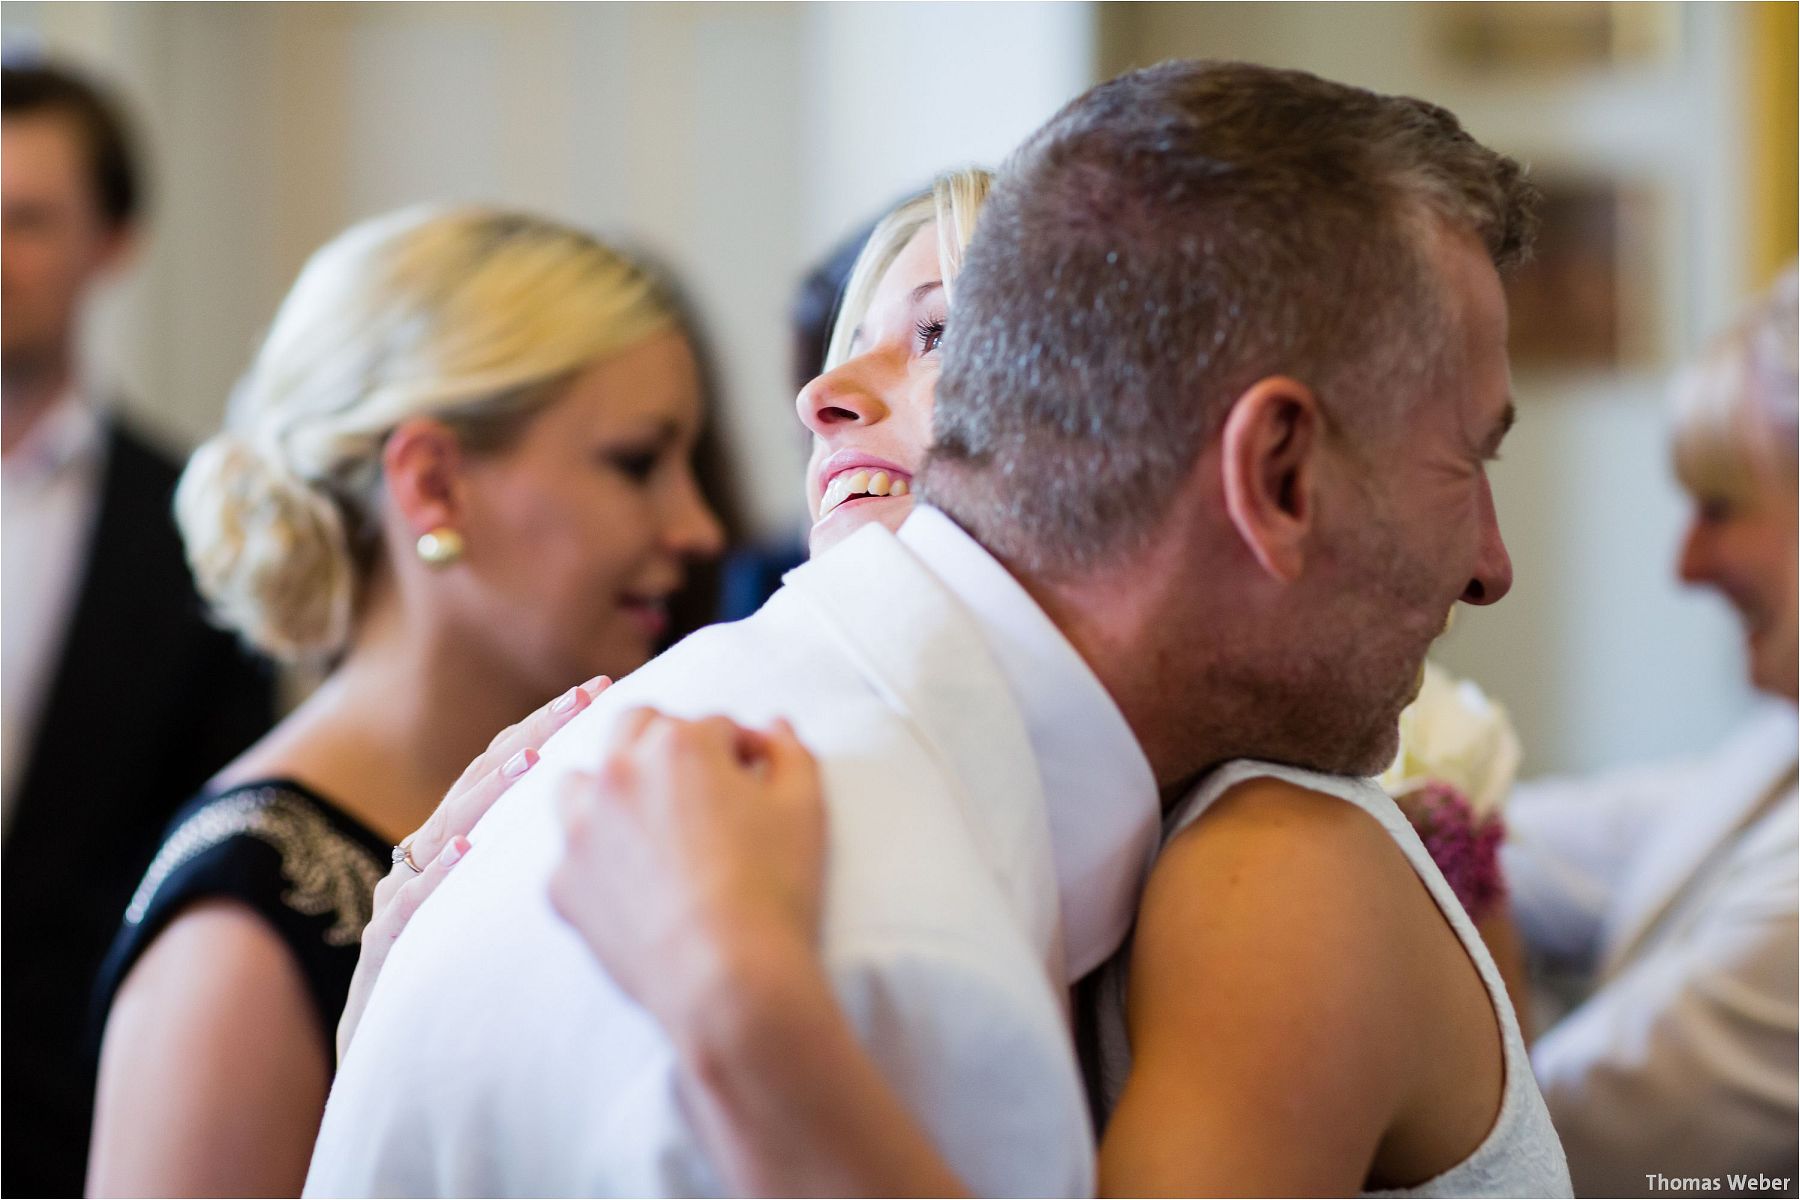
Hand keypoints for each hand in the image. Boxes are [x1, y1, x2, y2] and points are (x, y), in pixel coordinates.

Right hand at [336, 675, 611, 1062]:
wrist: (391, 1068)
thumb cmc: (464, 987)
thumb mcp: (501, 913)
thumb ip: (540, 861)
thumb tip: (614, 815)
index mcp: (460, 845)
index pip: (506, 771)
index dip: (547, 728)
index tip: (598, 691)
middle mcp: (427, 860)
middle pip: (480, 783)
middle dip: (530, 737)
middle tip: (582, 701)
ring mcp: (402, 899)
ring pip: (446, 829)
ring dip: (488, 793)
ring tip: (534, 756)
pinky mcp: (384, 948)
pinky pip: (410, 904)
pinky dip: (435, 875)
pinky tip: (466, 850)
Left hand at [549, 709, 825, 1036]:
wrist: (728, 980)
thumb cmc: (776, 888)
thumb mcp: (805, 807)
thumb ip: (790, 752)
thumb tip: (774, 726)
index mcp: (679, 744)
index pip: (712, 724)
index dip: (740, 749)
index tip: (754, 779)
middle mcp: (619, 772)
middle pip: (636, 727)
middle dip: (671, 744)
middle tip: (703, 788)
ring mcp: (581, 828)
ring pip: (583, 780)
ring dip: (614, 787)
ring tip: (650, 821)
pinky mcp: (564, 883)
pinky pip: (572, 853)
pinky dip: (597, 857)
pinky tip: (631, 881)